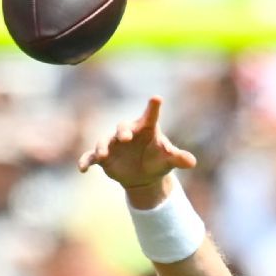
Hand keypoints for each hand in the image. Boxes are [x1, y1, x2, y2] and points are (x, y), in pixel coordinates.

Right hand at [77, 97, 196, 192]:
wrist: (143, 176)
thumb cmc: (158, 161)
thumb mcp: (169, 160)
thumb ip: (179, 158)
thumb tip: (192, 162)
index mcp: (146, 129)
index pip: (150, 116)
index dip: (153, 107)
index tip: (157, 98)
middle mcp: (127, 133)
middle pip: (122, 127)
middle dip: (122, 131)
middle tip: (125, 138)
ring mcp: (113, 144)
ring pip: (104, 141)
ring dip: (102, 146)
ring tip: (103, 154)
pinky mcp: (103, 158)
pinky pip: (91, 156)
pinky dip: (86, 161)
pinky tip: (82, 169)